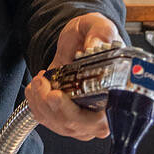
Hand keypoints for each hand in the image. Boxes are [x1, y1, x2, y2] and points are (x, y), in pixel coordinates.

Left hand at [24, 12, 121, 140]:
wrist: (81, 37)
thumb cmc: (97, 35)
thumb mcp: (100, 26)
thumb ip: (101, 33)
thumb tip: (94, 45)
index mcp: (118, 96)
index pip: (101, 122)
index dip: (77, 116)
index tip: (57, 96)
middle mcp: (101, 112)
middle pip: (74, 126)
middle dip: (51, 106)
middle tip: (41, 81)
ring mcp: (82, 117)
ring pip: (57, 124)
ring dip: (39, 102)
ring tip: (38, 79)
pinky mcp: (65, 114)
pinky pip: (46, 119)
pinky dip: (35, 103)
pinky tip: (35, 87)